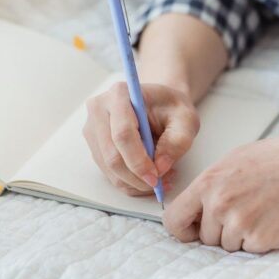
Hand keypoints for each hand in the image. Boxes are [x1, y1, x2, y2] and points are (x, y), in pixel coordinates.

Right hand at [82, 81, 199, 196]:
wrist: (159, 104)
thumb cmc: (171, 107)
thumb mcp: (186, 119)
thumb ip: (177, 141)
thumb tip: (160, 167)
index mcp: (120, 94)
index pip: (122, 134)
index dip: (138, 161)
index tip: (156, 177)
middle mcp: (99, 109)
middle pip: (111, 155)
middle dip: (136, 177)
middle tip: (160, 184)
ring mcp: (93, 128)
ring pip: (109, 169)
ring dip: (135, 182)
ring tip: (161, 178)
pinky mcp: (94, 145)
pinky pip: (109, 174)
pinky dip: (130, 182)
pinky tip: (149, 177)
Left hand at [162, 128, 278, 252]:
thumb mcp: (234, 161)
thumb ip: (211, 185)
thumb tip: (193, 207)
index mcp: (207, 183)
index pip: (173, 220)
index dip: (183, 229)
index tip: (194, 230)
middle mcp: (218, 205)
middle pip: (205, 238)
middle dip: (220, 232)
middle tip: (246, 211)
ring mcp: (239, 224)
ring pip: (228, 246)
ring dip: (242, 236)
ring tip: (263, 210)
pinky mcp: (260, 239)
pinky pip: (251, 250)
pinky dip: (262, 240)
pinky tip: (275, 219)